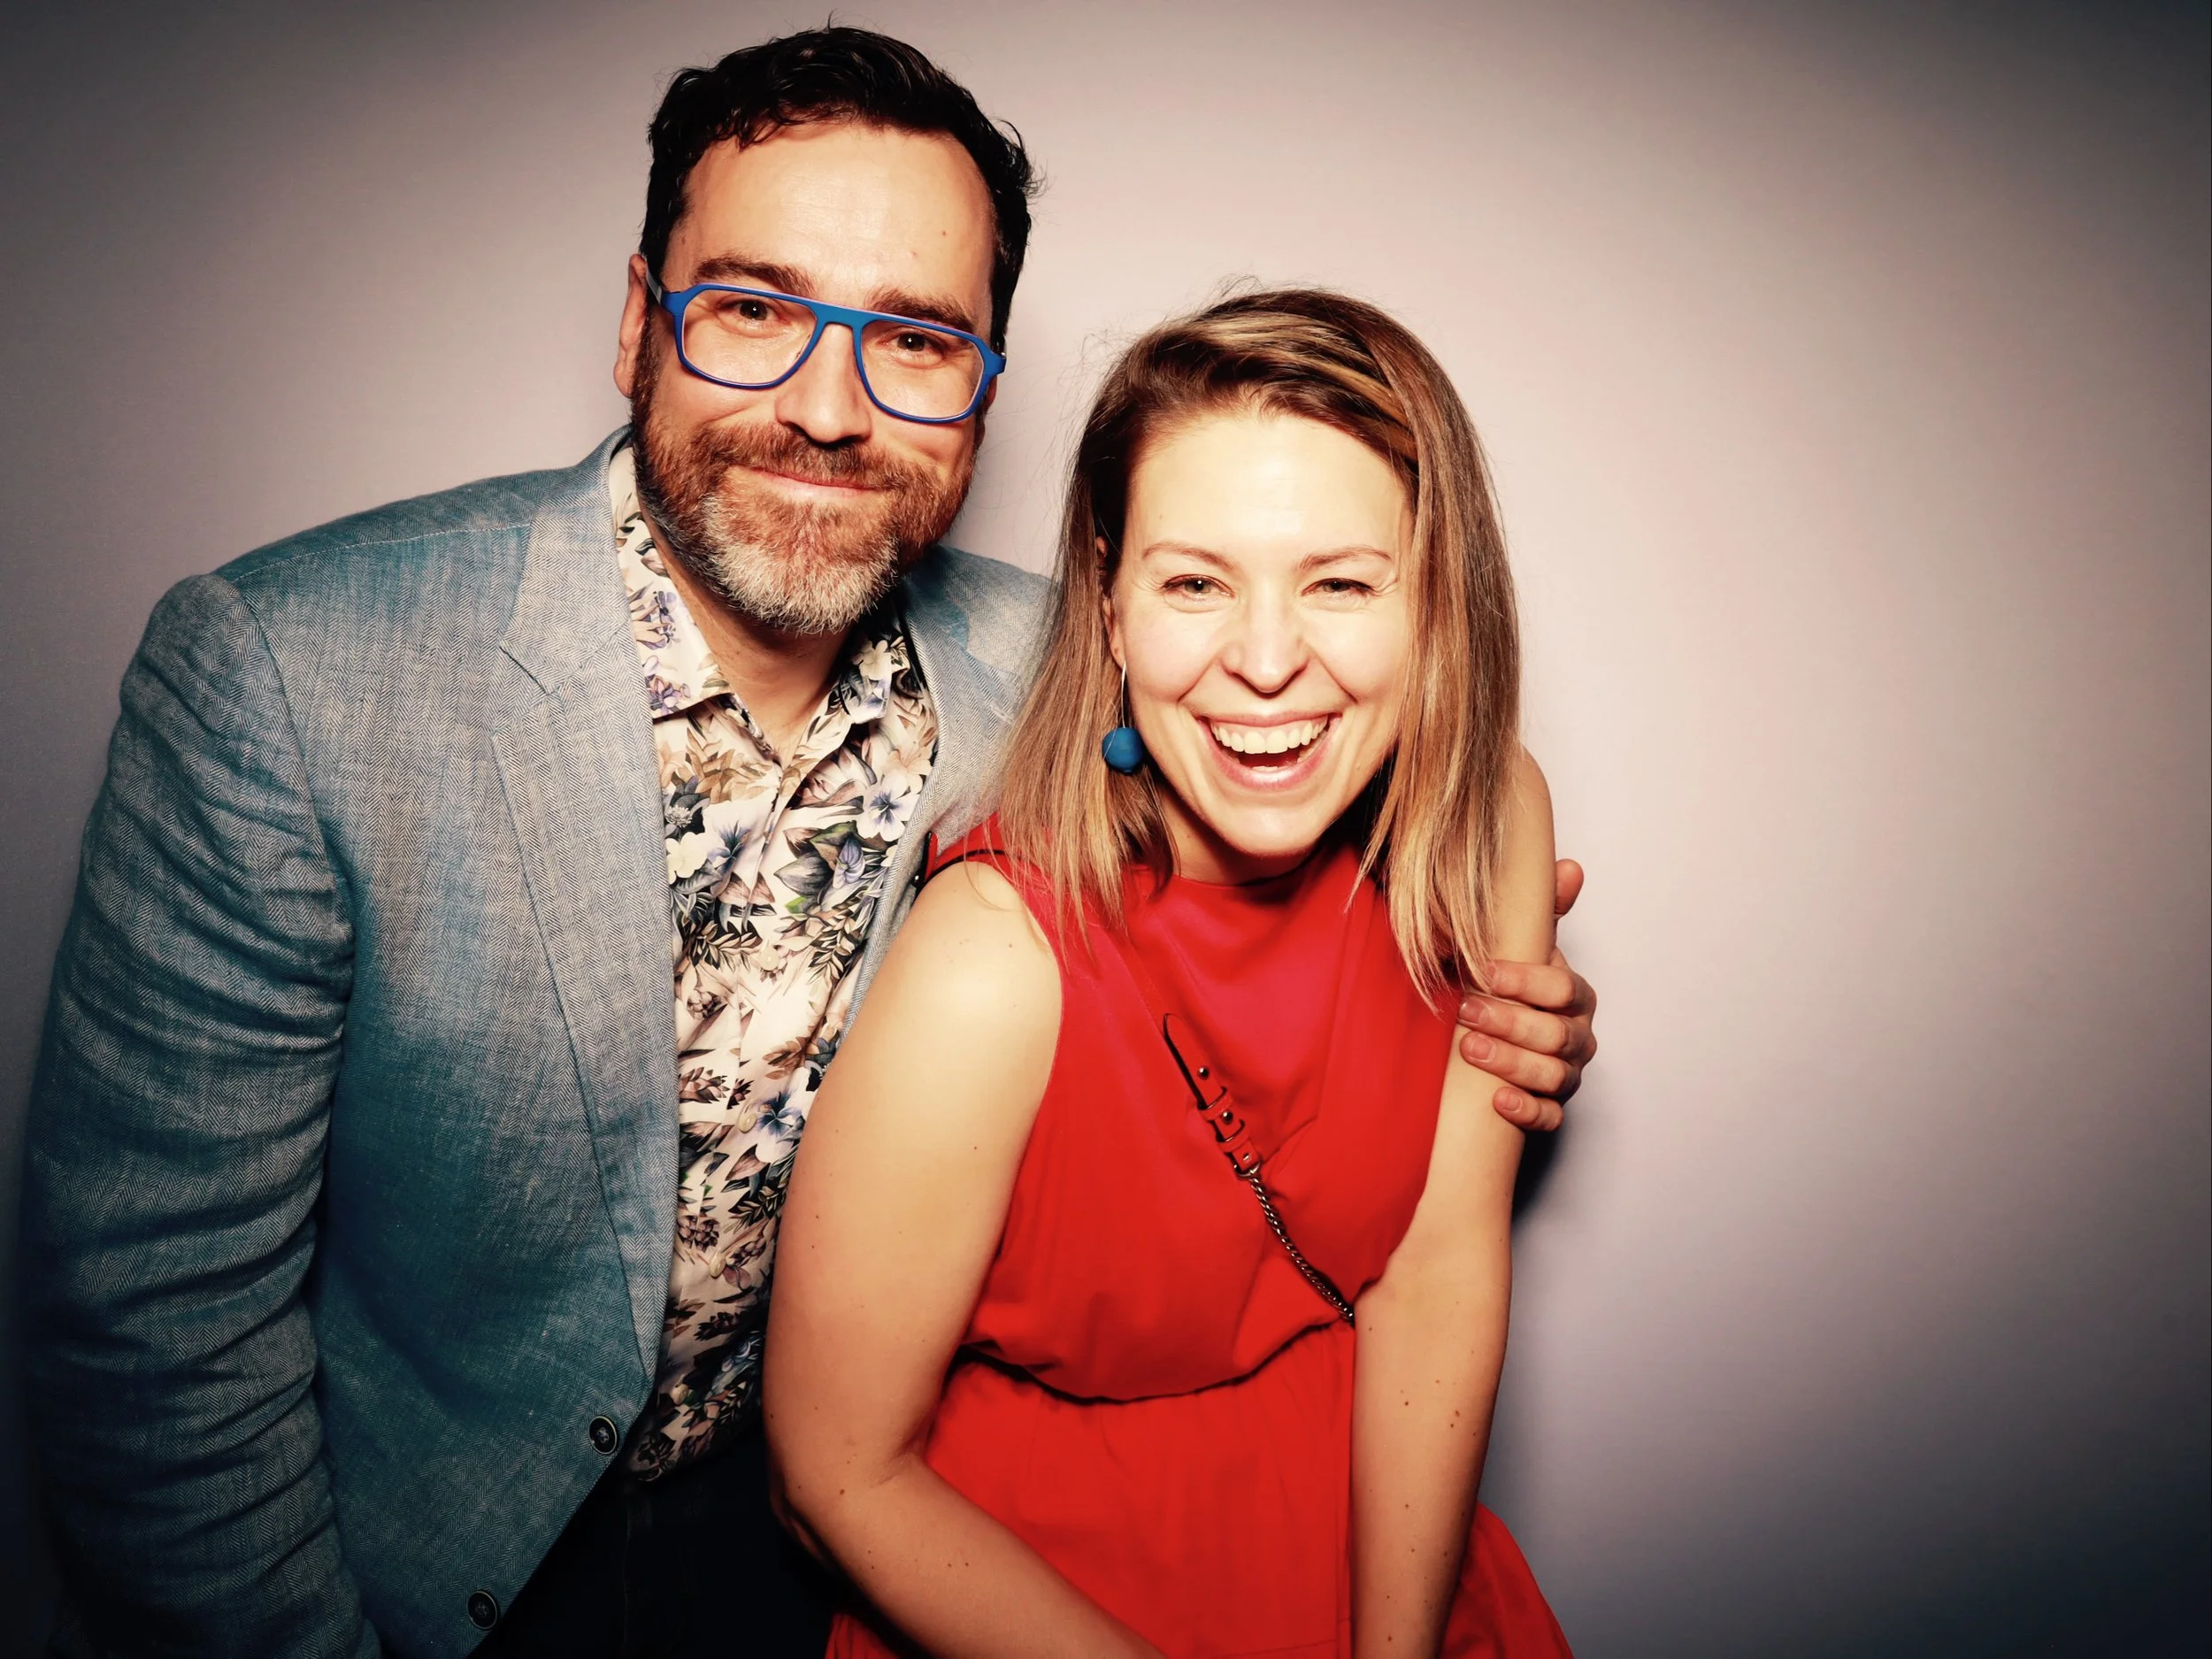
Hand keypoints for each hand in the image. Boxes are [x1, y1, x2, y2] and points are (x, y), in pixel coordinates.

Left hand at [1457, 859, 1596, 1131]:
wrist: (1497, 1035)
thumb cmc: (1510, 987)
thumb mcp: (1521, 946)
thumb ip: (1542, 909)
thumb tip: (1568, 868)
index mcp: (1573, 995)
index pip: (1563, 988)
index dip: (1527, 981)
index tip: (1485, 973)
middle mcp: (1577, 1035)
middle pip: (1556, 1034)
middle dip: (1510, 1021)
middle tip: (1466, 1010)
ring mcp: (1567, 1073)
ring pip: (1555, 1076)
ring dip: (1512, 1063)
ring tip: (1471, 1050)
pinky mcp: (1552, 1108)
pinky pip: (1551, 1117)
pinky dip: (1528, 1110)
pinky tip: (1499, 1101)